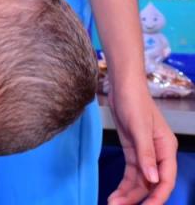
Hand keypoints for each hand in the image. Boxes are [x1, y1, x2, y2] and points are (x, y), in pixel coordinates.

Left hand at [107, 82, 177, 204]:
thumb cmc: (134, 102)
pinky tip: (115, 194)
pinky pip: (131, 173)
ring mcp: (145, 153)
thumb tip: (153, 178)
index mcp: (166, 149)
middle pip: (152, 183)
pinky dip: (124, 184)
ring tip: (113, 203)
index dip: (158, 196)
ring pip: (140, 181)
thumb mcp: (139, 128)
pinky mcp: (133, 150)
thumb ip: (146, 154)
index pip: (166, 179)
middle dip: (138, 198)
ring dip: (128, 194)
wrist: (122, 87)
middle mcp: (158, 154)